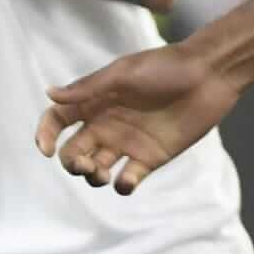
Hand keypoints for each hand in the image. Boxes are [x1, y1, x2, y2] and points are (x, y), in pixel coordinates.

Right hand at [35, 43, 239, 194]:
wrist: (208, 75)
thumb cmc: (165, 67)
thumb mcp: (123, 73)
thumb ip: (88, 88)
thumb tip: (49, 94)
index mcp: (95, 101)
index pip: (58, 121)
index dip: (46, 134)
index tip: (46, 149)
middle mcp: (106, 124)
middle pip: (75, 152)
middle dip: (72, 163)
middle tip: (85, 164)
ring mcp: (127, 143)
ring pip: (97, 170)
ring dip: (92, 177)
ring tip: (103, 174)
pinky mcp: (150, 158)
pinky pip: (127, 180)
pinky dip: (122, 186)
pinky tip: (127, 180)